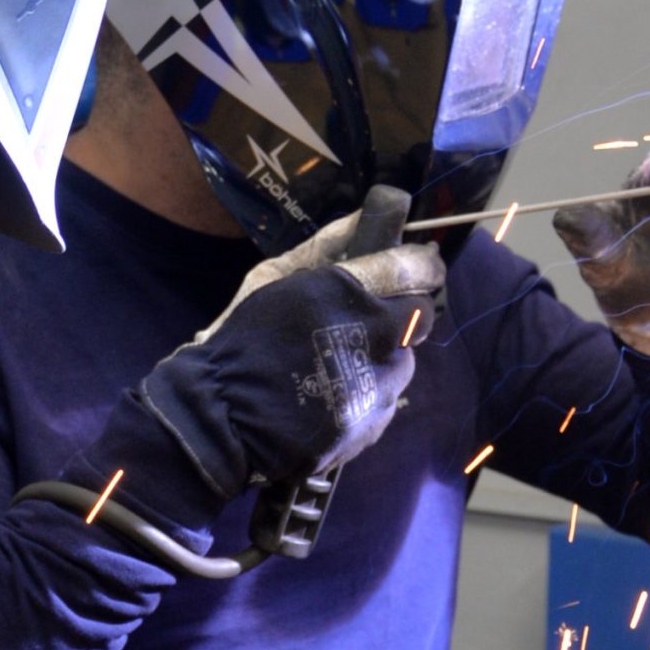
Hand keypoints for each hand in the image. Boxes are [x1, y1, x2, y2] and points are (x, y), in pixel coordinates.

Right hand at [136, 195, 445, 502]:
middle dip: (405, 316)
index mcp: (342, 291)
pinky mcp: (372, 423)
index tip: (426, 266)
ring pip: (403, 362)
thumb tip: (365, 226)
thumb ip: (328, 258)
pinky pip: (386, 401)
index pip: (409, 267)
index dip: (423, 265)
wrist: (223, 417)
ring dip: (384, 360)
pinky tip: (335, 400)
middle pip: (420, 317)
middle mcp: (372, 334)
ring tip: (343, 370)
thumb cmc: (243, 342)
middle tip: (376, 325)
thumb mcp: (276, 282)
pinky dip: (369, 396)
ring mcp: (376, 383)